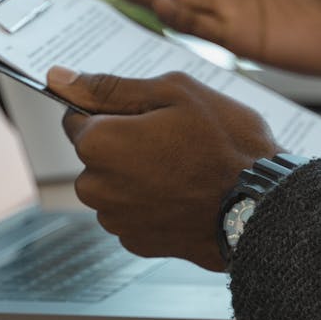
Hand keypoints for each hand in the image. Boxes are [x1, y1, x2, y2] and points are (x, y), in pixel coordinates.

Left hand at [48, 66, 280, 271]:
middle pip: (94, 153)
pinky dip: (149, 202)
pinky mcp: (134, 242)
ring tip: (183, 169)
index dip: (113, 110)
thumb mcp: (173, 92)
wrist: (261, 208)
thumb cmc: (224, 144)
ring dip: (136, 174)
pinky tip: (182, 195)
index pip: (77, 115)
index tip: (147, 115)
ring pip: (112, 184)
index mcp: (98, 142)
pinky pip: (130, 211)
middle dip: (123, 143)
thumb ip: (110, 86)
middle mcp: (95, 185)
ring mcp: (114, 218)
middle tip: (173, 140)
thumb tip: (58, 78)